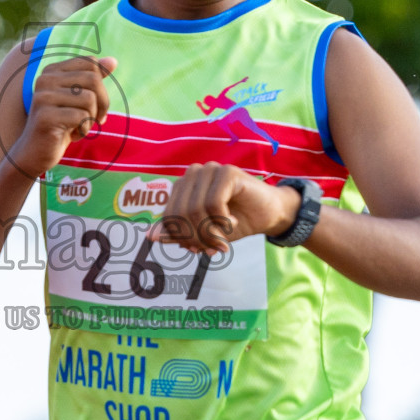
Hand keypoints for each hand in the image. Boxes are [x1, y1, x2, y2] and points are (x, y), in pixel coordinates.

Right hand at [10, 55, 116, 174]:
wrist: (35, 153)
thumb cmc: (60, 125)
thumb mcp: (78, 99)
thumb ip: (93, 79)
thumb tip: (113, 61)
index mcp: (52, 71)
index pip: (90, 64)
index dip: (101, 86)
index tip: (94, 105)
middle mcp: (45, 79)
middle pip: (93, 80)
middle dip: (101, 103)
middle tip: (94, 120)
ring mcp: (43, 97)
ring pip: (89, 99)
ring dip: (91, 119)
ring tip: (78, 127)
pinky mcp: (46, 116)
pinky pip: (82, 117)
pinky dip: (84, 130)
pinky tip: (72, 136)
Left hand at [147, 163, 302, 253]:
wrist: (269, 214)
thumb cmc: (235, 222)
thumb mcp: (204, 233)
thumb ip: (178, 233)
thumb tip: (150, 236)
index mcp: (183, 186)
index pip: (168, 215)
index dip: (180, 238)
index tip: (197, 250)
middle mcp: (193, 173)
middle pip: (180, 213)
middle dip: (196, 238)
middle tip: (212, 249)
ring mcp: (210, 169)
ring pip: (195, 209)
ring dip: (210, 233)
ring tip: (223, 240)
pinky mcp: (227, 172)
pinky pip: (213, 203)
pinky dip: (222, 221)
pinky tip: (233, 223)